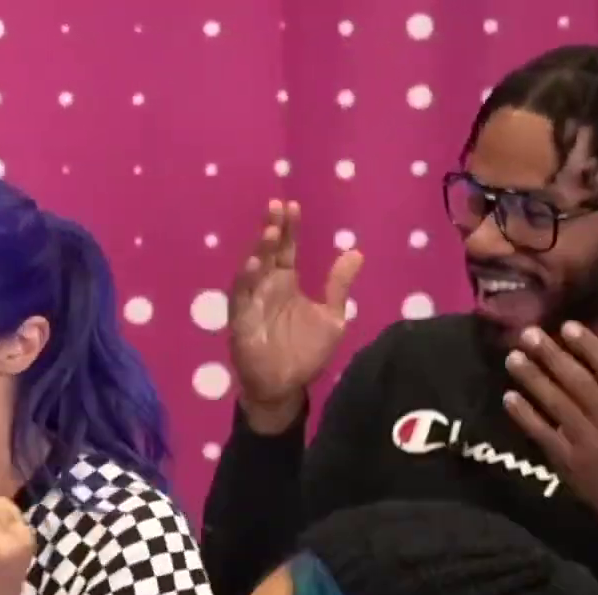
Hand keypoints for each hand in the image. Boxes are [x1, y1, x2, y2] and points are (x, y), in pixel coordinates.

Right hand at [228, 200, 364, 424]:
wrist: (286, 386)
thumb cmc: (306, 352)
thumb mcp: (332, 316)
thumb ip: (339, 286)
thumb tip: (356, 251)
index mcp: (286, 282)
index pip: (286, 249)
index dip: (289, 228)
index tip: (292, 205)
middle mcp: (266, 287)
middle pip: (267, 252)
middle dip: (272, 229)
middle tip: (276, 206)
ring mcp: (252, 303)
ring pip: (252, 270)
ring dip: (259, 251)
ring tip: (271, 233)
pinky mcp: (241, 321)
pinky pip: (241, 298)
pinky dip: (246, 281)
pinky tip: (254, 266)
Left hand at [502, 320, 597, 522]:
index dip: (589, 347)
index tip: (566, 326)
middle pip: (579, 384)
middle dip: (552, 357)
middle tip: (527, 334)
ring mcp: (588, 441)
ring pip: (557, 405)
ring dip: (532, 380)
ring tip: (512, 358)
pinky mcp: (566, 459)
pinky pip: (542, 432)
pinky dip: (524, 414)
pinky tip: (508, 396)